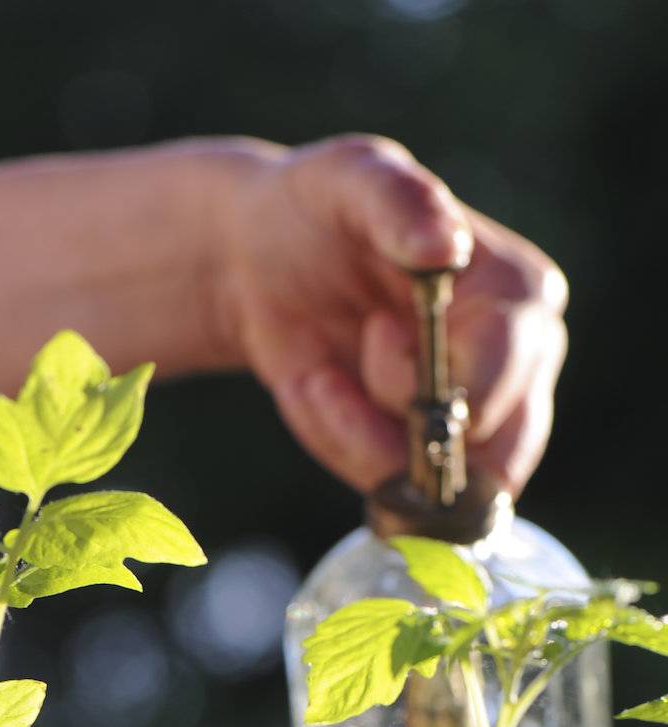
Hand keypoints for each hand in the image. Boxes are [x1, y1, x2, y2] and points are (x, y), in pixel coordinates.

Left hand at [208, 135, 567, 495]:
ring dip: (356, 439)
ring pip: (439, 486)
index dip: (436, 374)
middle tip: (343, 367)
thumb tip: (446, 243)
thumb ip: (400, 202)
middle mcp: (516, 369)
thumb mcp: (354, 179)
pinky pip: (391, 490)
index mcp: (522, 296)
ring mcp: (473, 423)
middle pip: (492, 454)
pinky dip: (338, 445)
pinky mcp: (422, 456)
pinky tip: (315, 389)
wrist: (262, 260)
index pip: (508, 371)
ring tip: (316, 376)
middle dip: (403, 427)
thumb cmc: (324, 208)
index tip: (376, 327)